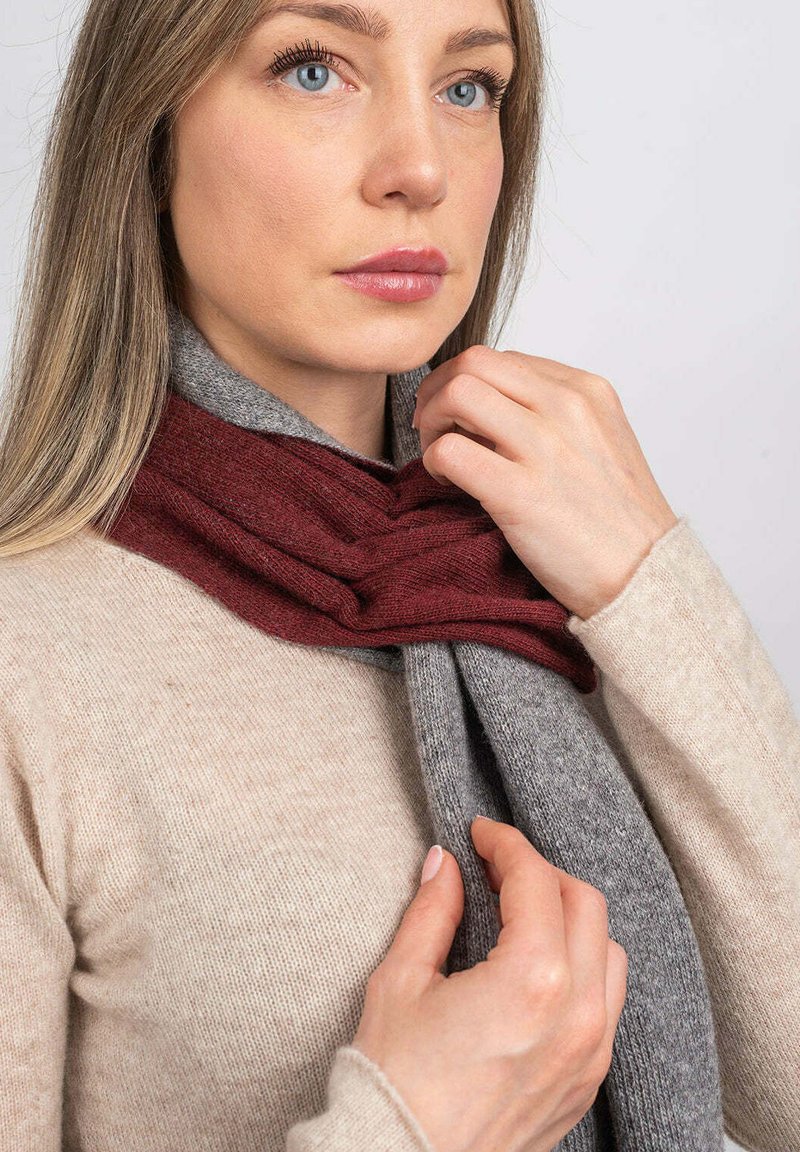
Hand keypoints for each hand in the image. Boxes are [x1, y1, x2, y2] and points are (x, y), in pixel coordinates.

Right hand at [352, 816, 627, 1151]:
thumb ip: (432, 912)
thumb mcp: (400, 981)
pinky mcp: (586, 1082)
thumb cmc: (393, 1080)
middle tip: (497, 867)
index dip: (506, 844)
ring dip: (570, 917)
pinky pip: (608, 1002)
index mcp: (531, 982)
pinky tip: (541, 963)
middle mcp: (577, 1015)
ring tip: (521, 912)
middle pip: (585, 905)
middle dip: (542, 873)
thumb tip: (445, 864)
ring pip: (608, 952)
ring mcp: (589, 1053)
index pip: (536, 882)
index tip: (480, 833)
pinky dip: (584, 965)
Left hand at [412, 345, 678, 619]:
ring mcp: (544, 448)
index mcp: (586, 391)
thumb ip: (554, 415)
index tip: (455, 414)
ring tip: (439, 455)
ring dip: (431, 423)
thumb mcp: (600, 441)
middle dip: (437, 391)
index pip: (502, 358)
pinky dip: (433, 462)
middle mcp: (566, 408)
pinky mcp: (519, 493)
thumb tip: (490, 408)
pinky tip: (450, 482)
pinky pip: (449, 451)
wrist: (644, 576)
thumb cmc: (616, 520)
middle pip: (472, 363)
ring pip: (456, 394)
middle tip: (431, 427)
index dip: (465, 382)